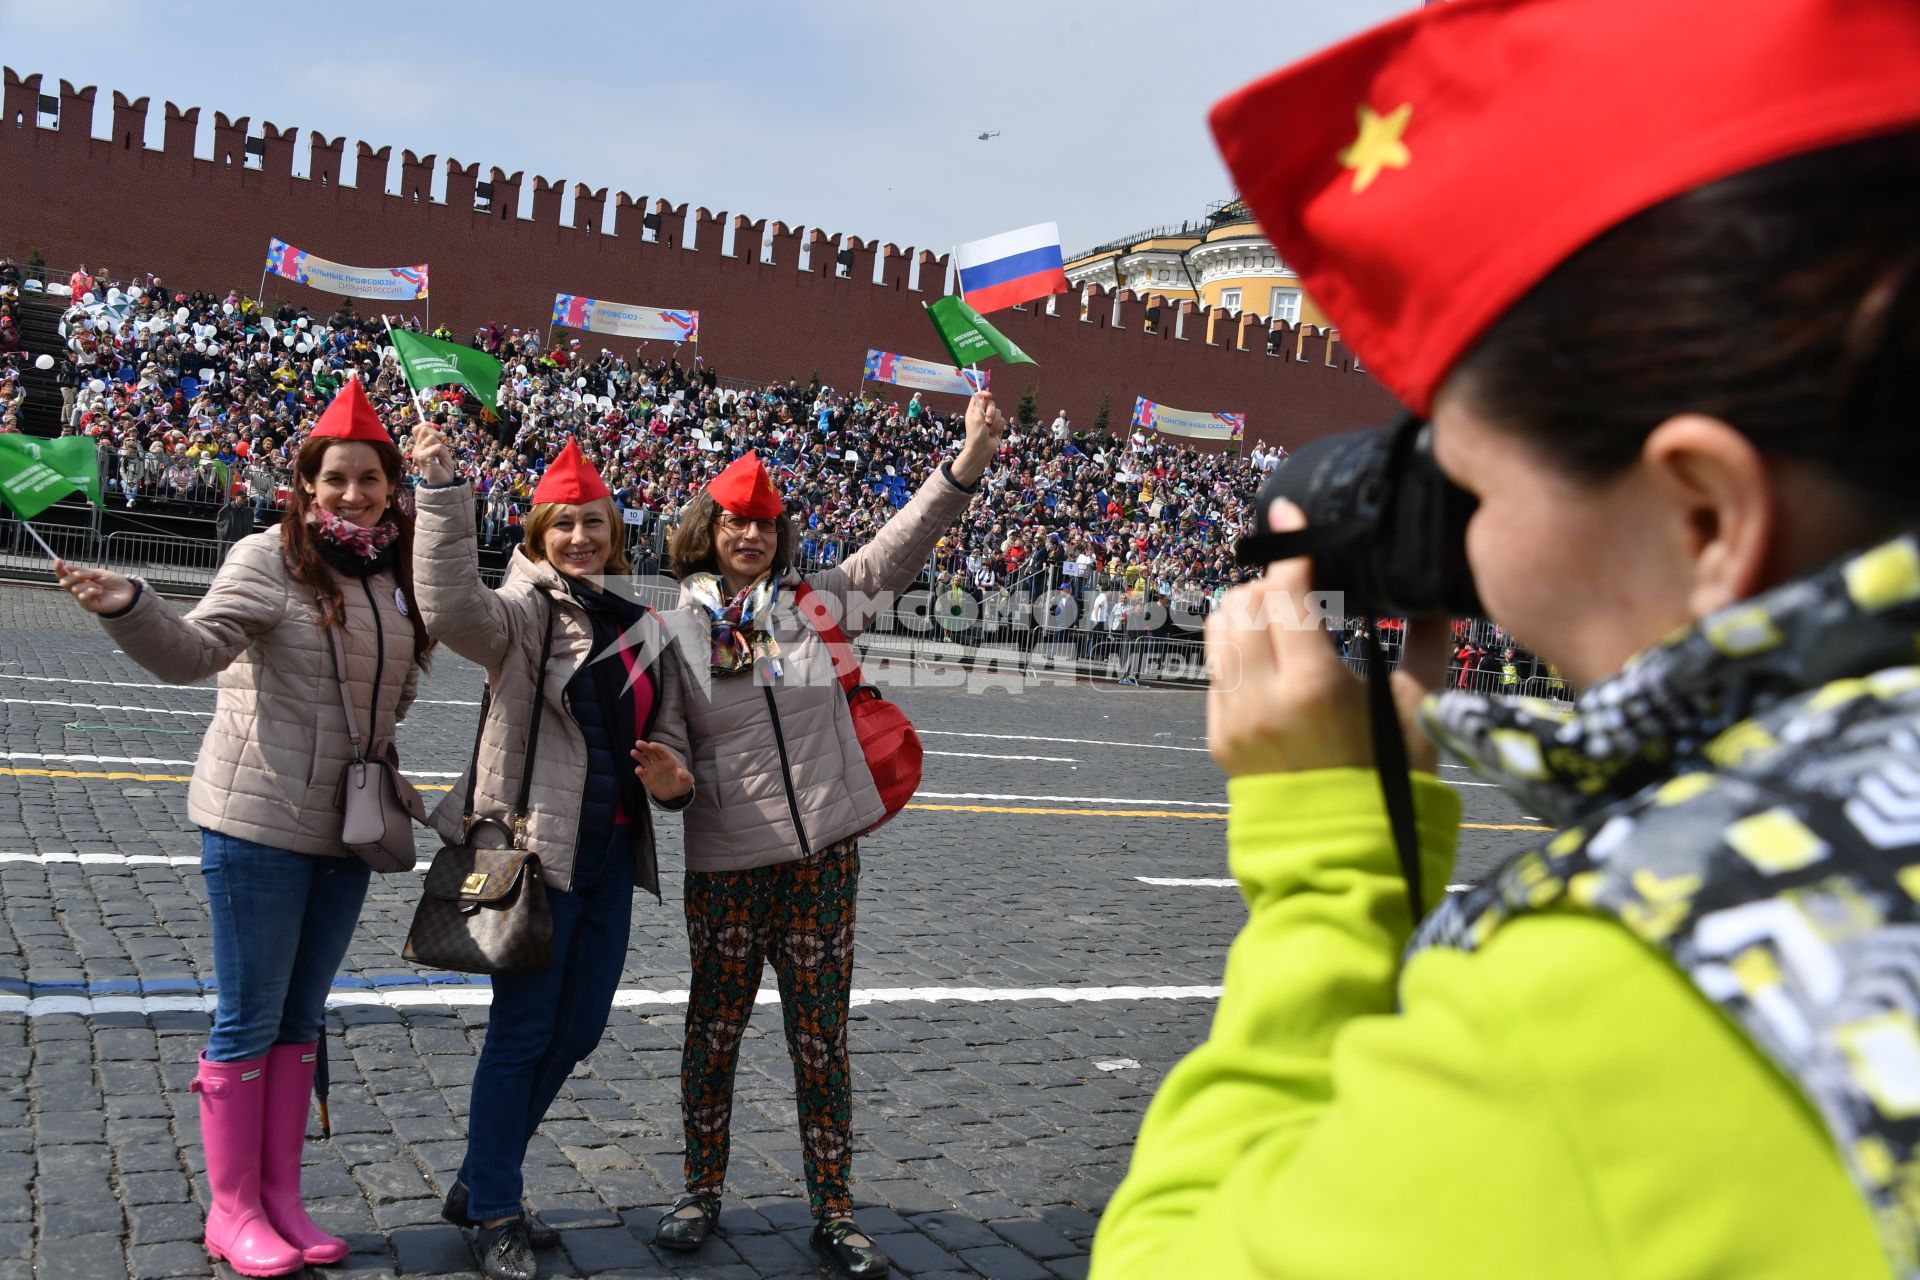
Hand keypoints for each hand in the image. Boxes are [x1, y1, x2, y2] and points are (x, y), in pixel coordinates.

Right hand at [54, 559, 135, 615]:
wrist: (127, 592)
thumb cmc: (114, 582)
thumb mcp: (97, 573)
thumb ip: (82, 572)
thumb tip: (67, 567)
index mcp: (80, 581)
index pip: (64, 575)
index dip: (59, 568)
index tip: (58, 560)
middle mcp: (79, 590)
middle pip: (64, 582)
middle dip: (76, 576)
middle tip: (90, 575)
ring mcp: (83, 598)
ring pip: (75, 588)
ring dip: (89, 584)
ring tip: (100, 586)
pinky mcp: (89, 606)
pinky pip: (83, 596)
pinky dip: (91, 591)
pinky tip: (100, 591)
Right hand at [409, 423, 455, 483]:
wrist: (443, 483)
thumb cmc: (443, 468)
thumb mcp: (441, 450)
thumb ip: (436, 440)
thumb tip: (435, 427)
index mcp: (420, 446)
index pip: (418, 428)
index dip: (427, 424)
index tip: (437, 428)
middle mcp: (416, 448)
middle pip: (423, 429)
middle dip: (437, 433)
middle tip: (443, 443)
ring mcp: (418, 453)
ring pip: (431, 437)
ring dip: (442, 445)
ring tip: (442, 456)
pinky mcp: (422, 457)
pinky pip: (437, 446)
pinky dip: (443, 452)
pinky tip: (441, 460)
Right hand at [630, 741, 692, 800]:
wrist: (675, 794)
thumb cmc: (682, 783)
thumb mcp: (688, 781)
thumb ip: (685, 776)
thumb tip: (679, 771)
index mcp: (669, 759)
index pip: (662, 751)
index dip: (657, 747)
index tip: (651, 745)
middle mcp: (659, 762)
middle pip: (651, 752)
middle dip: (645, 747)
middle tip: (638, 743)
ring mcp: (652, 769)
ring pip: (644, 759)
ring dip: (639, 755)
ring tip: (633, 752)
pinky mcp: (646, 777)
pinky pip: (641, 772)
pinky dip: (639, 770)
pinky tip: (639, 770)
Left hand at [951, 391, 1006, 485]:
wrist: (982, 450)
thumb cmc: (976, 435)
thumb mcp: (976, 419)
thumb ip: (980, 406)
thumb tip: (982, 394)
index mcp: (974, 411)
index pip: (979, 397)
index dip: (984, 394)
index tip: (989, 396)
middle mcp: (982, 414)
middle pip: (991, 403)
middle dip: (991, 412)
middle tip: (987, 421)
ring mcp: (990, 420)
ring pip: (998, 412)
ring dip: (994, 422)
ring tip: (989, 430)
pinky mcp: (997, 426)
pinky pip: (1002, 420)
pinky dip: (999, 427)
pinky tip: (993, 433)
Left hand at [1205, 502, 1441, 777]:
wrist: (1345, 854)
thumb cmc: (1392, 781)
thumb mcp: (1418, 709)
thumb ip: (1427, 643)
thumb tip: (1438, 592)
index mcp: (1315, 686)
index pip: (1287, 592)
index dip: (1290, 547)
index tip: (1292, 513)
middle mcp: (1263, 699)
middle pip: (1246, 603)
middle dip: (1270, 581)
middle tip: (1300, 578)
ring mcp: (1233, 719)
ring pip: (1220, 631)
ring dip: (1246, 609)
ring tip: (1281, 611)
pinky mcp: (1218, 737)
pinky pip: (1216, 670)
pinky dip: (1239, 649)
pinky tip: (1270, 654)